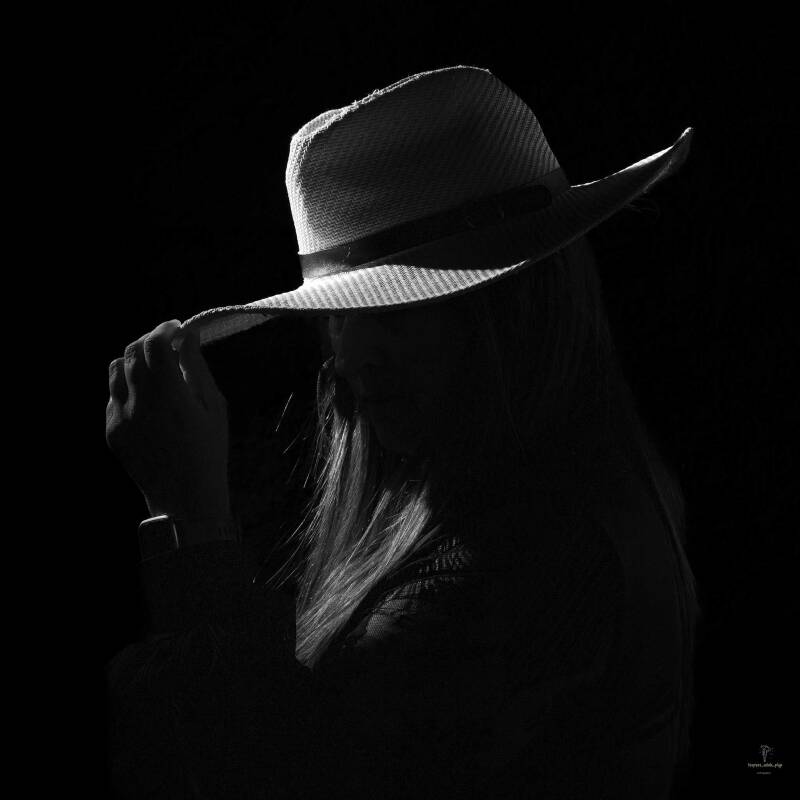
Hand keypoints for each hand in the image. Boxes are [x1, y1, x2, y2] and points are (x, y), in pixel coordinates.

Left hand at [106, 320, 230, 521]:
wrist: (185, 498)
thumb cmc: (209, 451)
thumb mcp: (214, 407)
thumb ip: (197, 368)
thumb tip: (189, 336)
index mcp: (170, 396)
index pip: (155, 344)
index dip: (165, 329)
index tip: (177, 328)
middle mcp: (139, 403)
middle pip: (132, 351)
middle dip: (150, 340)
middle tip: (168, 344)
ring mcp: (120, 417)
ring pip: (116, 369)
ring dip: (135, 360)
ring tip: (156, 370)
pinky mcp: (111, 430)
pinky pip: (113, 395)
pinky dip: (129, 386)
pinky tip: (150, 400)